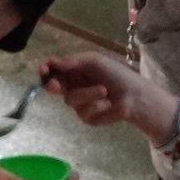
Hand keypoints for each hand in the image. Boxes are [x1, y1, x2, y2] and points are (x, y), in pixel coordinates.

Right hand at [39, 52, 178, 140]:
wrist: (136, 96)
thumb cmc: (117, 74)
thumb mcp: (96, 61)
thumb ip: (75, 61)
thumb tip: (57, 64)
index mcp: (75, 71)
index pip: (55, 69)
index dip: (46, 69)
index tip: (44, 68)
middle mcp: (74, 87)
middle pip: (53, 87)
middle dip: (52, 85)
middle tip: (53, 85)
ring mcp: (79, 104)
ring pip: (70, 100)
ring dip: (87, 94)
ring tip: (104, 91)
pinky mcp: (87, 118)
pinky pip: (83, 112)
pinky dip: (96, 106)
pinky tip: (108, 104)